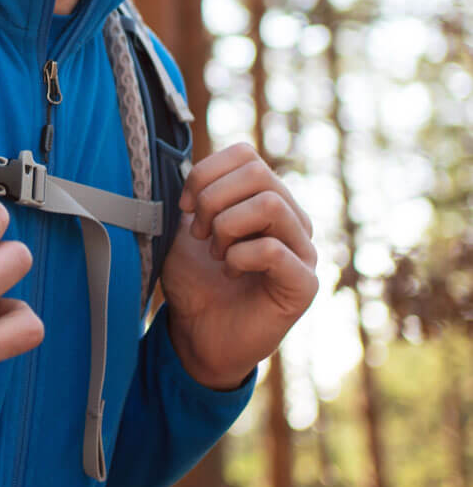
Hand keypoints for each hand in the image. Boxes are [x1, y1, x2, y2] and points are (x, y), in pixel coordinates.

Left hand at [162, 143, 317, 390]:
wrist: (199, 333)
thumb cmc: (196, 279)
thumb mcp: (185, 228)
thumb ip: (194, 195)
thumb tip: (181, 165)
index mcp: (266, 198)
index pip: (245, 154)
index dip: (205, 172)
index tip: (184, 206)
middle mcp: (292, 218)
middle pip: (258, 172)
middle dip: (213, 199)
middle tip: (200, 233)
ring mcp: (303, 251)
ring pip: (270, 204)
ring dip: (227, 227)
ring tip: (216, 253)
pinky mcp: (304, 285)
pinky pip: (274, 250)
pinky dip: (239, 256)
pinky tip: (230, 272)